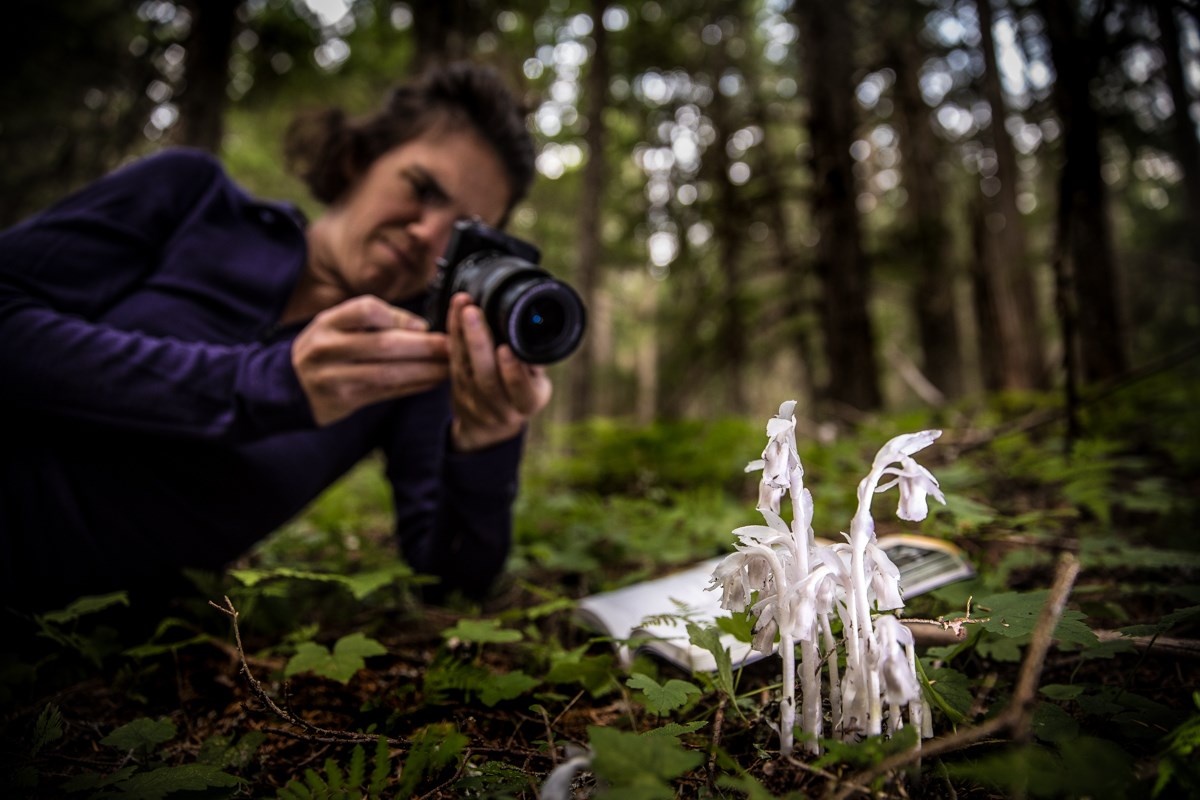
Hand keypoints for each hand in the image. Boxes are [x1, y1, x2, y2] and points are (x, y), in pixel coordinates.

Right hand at [292, 295, 448, 425]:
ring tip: (449, 367)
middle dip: (424, 347)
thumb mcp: (338, 325)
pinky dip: (413, 387)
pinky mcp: (343, 401)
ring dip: (424, 371)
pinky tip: (432, 381)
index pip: (366, 310)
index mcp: (328, 322)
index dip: (398, 317)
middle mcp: (327, 348)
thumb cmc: (326, 348)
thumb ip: (373, 320)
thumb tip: (420, 325)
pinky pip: (385, 393)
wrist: (289, 386)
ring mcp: (333, 377)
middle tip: (451, 346)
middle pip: (383, 345)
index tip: (423, 325)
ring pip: (387, 374)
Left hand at [446, 293, 552, 450]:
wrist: (491, 426)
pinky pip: (453, 360)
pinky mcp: (456, 390)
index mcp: (527, 404)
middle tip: (473, 312)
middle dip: (478, 343)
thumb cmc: (521, 393)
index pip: (521, 391)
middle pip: (486, 378)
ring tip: (463, 304)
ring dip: (461, 332)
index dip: (513, 372)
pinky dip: (453, 333)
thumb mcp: (537, 383)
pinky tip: (455, 311)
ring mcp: (475, 402)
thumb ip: (535, 363)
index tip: (506, 348)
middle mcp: (500, 408)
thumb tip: (534, 335)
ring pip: (465, 367)